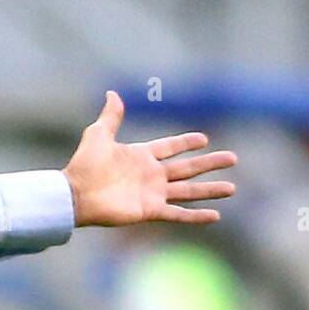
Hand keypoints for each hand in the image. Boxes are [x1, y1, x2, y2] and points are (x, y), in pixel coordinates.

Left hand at [63, 91, 235, 226]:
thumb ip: (111, 116)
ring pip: (189, 191)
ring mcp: (152, 193)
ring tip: (232, 188)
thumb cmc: (84, 164)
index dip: (186, 143)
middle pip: (187, 168)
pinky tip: (216, 216)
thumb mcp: (98, 134)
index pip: (170, 147)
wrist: (76, 193)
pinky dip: (196, 216)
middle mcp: (151, 175)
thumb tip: (112, 93)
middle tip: (232, 158)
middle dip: (209, 163)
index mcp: (140, 155)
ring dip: (210, 189)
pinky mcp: (150, 210)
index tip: (204, 139)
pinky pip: (178, 213)